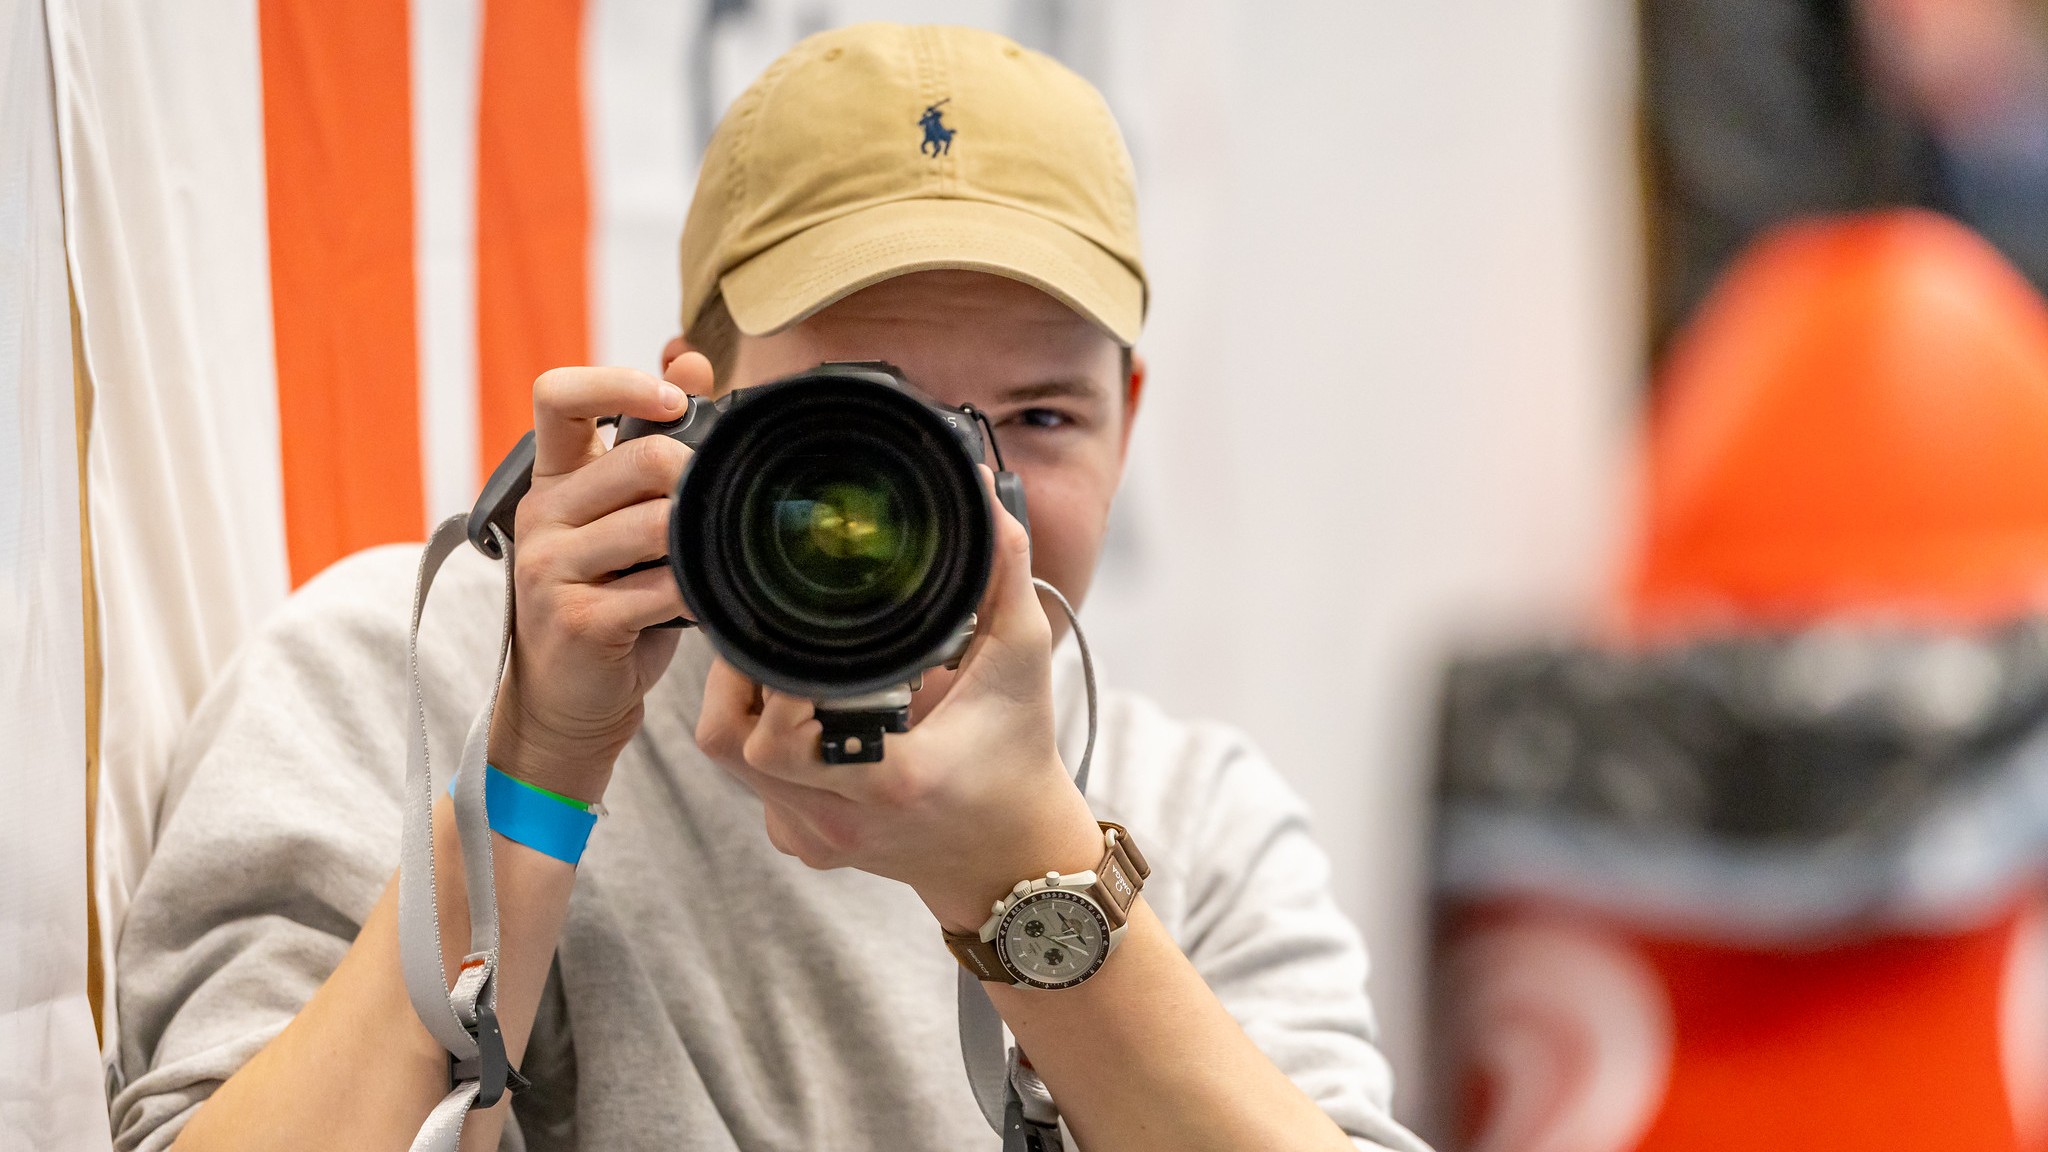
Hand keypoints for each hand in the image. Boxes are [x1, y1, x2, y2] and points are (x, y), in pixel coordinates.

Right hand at [488, 353, 715, 801]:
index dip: (622, 382)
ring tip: (709, 561)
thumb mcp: (622, 515)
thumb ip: (649, 439)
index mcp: (552, 478)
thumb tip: (690, 355)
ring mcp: (551, 568)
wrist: (568, 699)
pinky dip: (695, 593)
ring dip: (701, 543)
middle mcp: (543, 514)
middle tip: (718, 509)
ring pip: (659, 525)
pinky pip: (661, 588)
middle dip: (698, 479)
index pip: (560, 395)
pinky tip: (701, 602)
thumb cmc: (607, 599)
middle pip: (641, 459)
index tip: (674, 400)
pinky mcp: (576, 619)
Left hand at [695, 469, 1104, 932]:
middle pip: (732, 740)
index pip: (781, 734)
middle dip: (742, 675)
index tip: (793, 626)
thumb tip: (981, 494)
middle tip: (774, 627)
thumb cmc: (1018, 756)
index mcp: (892, 781)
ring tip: (782, 657)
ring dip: (744, 701)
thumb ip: (1004, 572)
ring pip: (728, 758)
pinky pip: (749, 784)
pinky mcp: (801, 843)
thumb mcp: (1021, 660)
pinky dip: (760, 740)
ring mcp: (814, 837)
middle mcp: (840, 820)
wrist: (1011, 856)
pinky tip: (800, 711)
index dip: (775, 676)